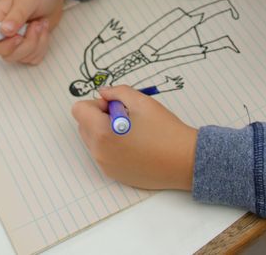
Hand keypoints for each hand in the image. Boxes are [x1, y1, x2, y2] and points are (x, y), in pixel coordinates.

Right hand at [0, 0, 76, 63]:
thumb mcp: (26, 0)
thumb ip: (16, 16)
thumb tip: (5, 31)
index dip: (2, 47)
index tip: (19, 37)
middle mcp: (3, 32)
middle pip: (7, 55)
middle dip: (27, 44)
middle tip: (36, 25)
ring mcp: (16, 40)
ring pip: (22, 58)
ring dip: (37, 43)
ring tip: (41, 24)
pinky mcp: (29, 44)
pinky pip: (33, 58)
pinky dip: (43, 46)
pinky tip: (44, 30)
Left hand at [71, 85, 196, 189]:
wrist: (186, 161)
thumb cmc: (165, 130)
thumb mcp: (142, 101)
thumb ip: (117, 92)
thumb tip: (104, 93)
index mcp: (101, 132)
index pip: (79, 110)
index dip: (97, 103)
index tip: (116, 106)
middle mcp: (99, 152)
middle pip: (84, 125)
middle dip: (100, 117)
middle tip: (127, 117)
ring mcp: (106, 166)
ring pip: (93, 141)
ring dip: (105, 132)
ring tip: (133, 132)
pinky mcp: (115, 175)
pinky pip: (104, 155)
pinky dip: (113, 147)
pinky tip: (137, 146)